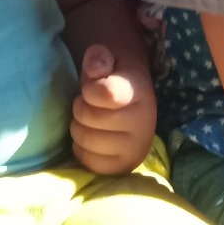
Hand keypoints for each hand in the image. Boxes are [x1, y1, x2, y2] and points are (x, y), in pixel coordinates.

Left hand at [71, 44, 154, 172]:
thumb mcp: (108, 60)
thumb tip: (96, 67)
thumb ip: (99, 59)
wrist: (133, 104)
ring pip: (87, 140)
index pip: (107, 93)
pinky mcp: (125, 166)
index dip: (89, 90)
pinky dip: (82, 149)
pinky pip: (90, 161)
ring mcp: (137, 147)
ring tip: (88, 121)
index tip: (89, 88)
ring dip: (79, 128)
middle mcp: (144, 121)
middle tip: (86, 105)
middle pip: (90, 118)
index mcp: (139, 90)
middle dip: (80, 108)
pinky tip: (91, 138)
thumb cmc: (113, 79)